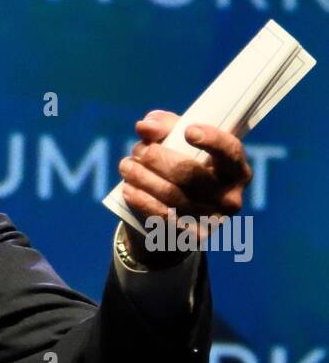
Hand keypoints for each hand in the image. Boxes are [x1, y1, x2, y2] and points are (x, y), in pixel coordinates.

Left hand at [118, 110, 251, 259]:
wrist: (178, 220)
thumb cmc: (184, 171)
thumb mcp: (181, 147)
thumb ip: (166, 129)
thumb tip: (145, 126)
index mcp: (236, 170)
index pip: (230, 152)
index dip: (212, 140)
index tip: (188, 131)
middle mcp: (230, 197)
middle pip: (189, 173)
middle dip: (157, 157)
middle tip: (138, 150)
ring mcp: (212, 220)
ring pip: (172, 194)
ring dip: (143, 177)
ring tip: (125, 166)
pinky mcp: (191, 237)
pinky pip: (163, 217)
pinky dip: (143, 201)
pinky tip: (129, 189)